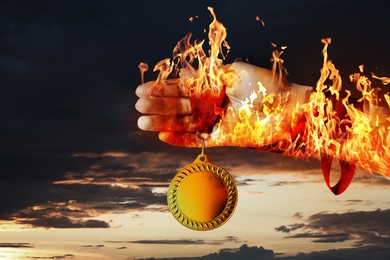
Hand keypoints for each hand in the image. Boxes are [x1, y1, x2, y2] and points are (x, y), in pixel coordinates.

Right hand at [136, 62, 311, 148]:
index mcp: (215, 87)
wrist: (291, 111)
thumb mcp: (236, 73)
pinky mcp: (223, 139)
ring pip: (185, 123)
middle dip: (158, 105)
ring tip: (142, 121)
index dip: (163, 89)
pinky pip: (198, 140)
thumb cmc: (267, 87)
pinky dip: (180, 139)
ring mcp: (217, 122)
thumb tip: (185, 75)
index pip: (183, 88)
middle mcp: (213, 105)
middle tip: (137, 105)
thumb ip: (210, 74)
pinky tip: (163, 135)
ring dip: (163, 122)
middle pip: (180, 105)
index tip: (143, 89)